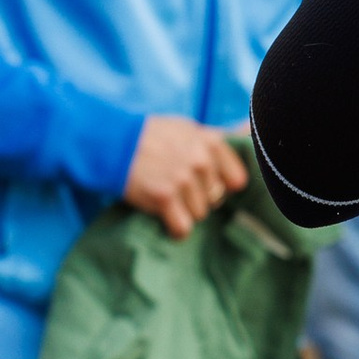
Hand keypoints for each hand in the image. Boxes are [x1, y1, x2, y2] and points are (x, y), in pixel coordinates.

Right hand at [125, 114, 247, 237]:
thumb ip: (215, 140)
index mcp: (209, 141)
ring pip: (200, 214)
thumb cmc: (148, 138)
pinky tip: (162, 215)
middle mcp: (200, 159)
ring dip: (183, 210)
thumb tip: (251, 133)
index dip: (219, 184)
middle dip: (197, 197)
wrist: (108, 143)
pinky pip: (183, 228)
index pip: (237, 180)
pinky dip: (173, 228)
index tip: (201, 181)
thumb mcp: (185, 129)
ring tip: (163, 192)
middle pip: (216, 198)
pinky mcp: (164, 198)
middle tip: (173, 184)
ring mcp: (182, 179)